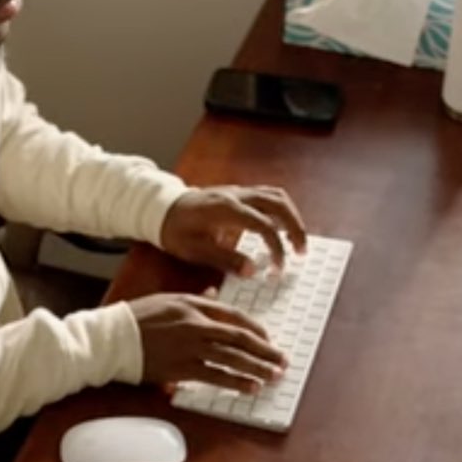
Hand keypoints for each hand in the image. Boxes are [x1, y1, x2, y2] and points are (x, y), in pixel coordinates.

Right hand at [128, 291, 286, 391]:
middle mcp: (195, 325)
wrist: (111, 338)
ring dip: (256, 368)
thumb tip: (214, 295)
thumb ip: (195, 299)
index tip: (268, 340)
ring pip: (232, 358)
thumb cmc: (136, 318)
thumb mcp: (167, 300)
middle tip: (282, 360)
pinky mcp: (181, 369)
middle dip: (265, 350)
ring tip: (273, 376)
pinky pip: (215, 376)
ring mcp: (189, 348)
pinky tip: (250, 387)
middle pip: (239, 337)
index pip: (233, 316)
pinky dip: (235, 382)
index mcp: (193, 305)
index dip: (255, 329)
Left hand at [160, 186, 306, 275]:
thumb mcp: (195, 250)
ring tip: (296, 240)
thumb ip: (225, 260)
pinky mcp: (237, 193)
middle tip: (301, 251)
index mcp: (226, 209)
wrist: (160, 209)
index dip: (277, 248)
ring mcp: (238, 191)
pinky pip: (266, 195)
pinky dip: (280, 210)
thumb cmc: (175, 231)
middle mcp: (236, 195)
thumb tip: (253, 271)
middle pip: (278, 203)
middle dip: (295, 227)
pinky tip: (281, 228)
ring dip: (291, 216)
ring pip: (276, 195)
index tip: (278, 269)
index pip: (264, 226)